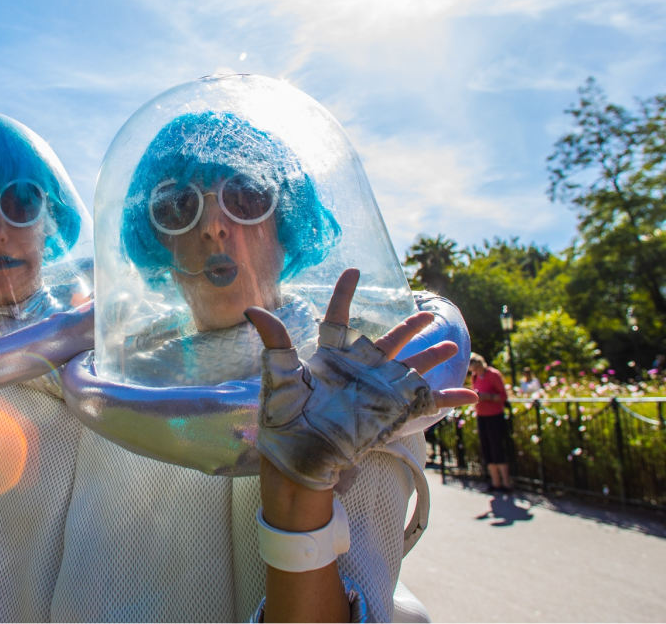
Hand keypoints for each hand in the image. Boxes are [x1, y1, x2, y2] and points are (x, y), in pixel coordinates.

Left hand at [247, 269, 477, 490]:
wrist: (298, 455)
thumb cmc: (285, 418)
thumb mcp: (280, 376)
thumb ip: (276, 341)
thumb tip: (253, 310)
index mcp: (329, 357)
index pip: (338, 319)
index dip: (344, 295)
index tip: (353, 271)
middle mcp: (358, 370)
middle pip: (388, 342)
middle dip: (408, 327)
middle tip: (427, 312)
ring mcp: (378, 390)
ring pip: (411, 367)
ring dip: (431, 357)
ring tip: (452, 346)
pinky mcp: (392, 411)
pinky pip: (426, 402)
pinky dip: (450, 399)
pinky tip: (472, 395)